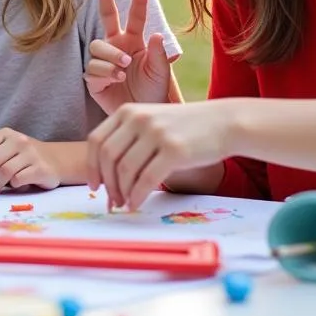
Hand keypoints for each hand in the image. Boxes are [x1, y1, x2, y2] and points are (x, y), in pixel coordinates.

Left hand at [0, 128, 58, 193]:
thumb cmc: (23, 158)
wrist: (55, 160)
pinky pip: (18, 179)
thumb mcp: (5, 152)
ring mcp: (30, 153)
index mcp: (5, 134)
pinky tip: (13, 186)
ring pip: (4, 171)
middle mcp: (18, 140)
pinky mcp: (40, 168)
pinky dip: (11, 186)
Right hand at [85, 0, 175, 113]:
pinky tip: (116, 79)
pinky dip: (105, 73)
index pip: (135, 17)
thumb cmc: (153, 91)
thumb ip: (158, 54)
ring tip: (124, 67)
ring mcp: (103, 61)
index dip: (138, 1)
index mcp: (134, 41)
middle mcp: (116, 46)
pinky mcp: (93, 79)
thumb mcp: (160, 72)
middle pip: (107, 17)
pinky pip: (92, 68)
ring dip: (111, 55)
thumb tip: (156, 34)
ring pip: (98, 46)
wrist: (142, 113)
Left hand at [87, 100, 231, 210]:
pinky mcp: (174, 150)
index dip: (91, 166)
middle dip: (107, 184)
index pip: (96, 140)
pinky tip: (137, 204)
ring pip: (125, 169)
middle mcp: (139, 118)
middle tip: (112, 201)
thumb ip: (129, 138)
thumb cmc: (185, 128)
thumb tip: (108, 174)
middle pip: (107, 156)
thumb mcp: (152, 122)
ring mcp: (156, 133)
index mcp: (128, 111)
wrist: (224, 123)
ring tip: (125, 204)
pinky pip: (147, 179)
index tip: (94, 186)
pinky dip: (137, 196)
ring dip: (121, 192)